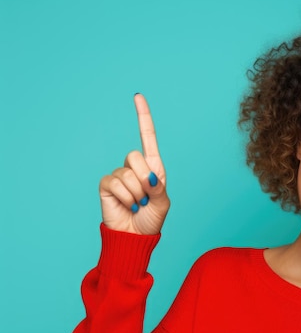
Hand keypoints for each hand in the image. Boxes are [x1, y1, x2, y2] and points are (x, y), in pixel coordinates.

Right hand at [99, 94, 169, 234]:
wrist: (136, 236)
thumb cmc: (151, 219)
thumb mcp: (162, 203)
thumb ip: (158, 187)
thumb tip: (147, 176)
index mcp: (153, 167)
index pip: (147, 136)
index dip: (143, 116)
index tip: (137, 96)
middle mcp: (135, 167)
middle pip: (135, 155)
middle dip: (143, 178)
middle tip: (145, 197)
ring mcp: (119, 175)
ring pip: (126, 173)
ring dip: (135, 193)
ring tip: (137, 204)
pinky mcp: (106, 185)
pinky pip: (114, 183)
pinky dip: (125, 197)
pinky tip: (127, 205)